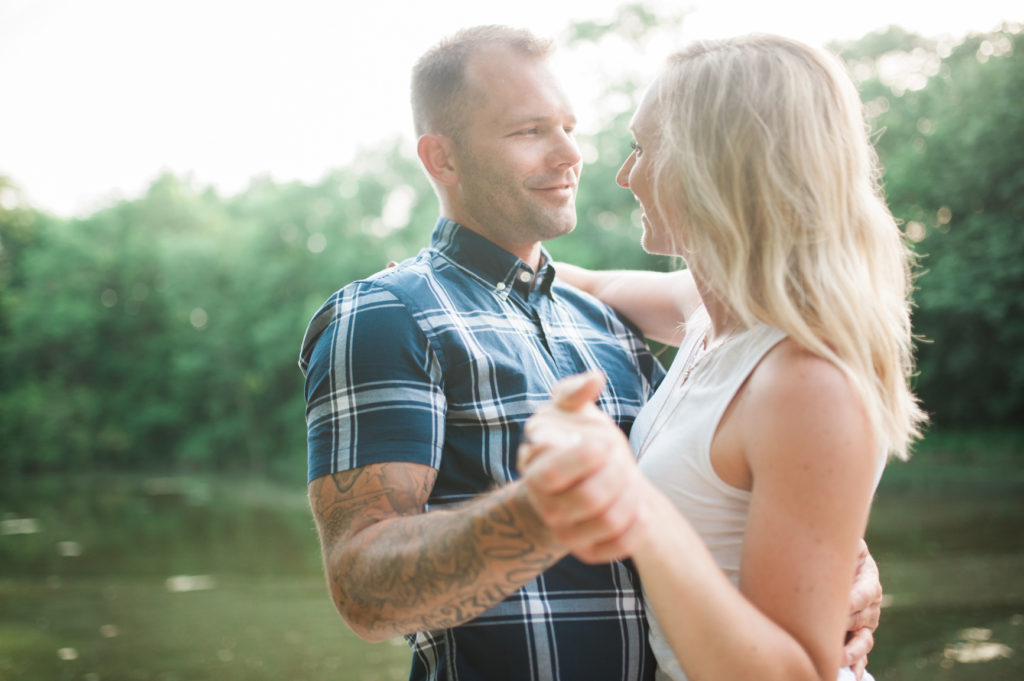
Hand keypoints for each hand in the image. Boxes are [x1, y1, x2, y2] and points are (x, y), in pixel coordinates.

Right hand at [518, 371, 649, 562]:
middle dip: (617, 472)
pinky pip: (620, 546)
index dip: (583, 458)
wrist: (578, 483)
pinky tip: (637, 504)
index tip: (604, 441)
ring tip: (629, 476)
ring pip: (608, 521)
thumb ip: (574, 391)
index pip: (551, 474)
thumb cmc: (573, 440)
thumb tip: (595, 379)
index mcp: (534, 470)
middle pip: (589, 498)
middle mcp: (546, 506)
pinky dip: (637, 524)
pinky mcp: (588, 552)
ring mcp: (566, 533)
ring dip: (630, 494)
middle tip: (620, 456)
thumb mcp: (569, 411)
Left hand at [843, 539, 882, 676]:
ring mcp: (865, 624)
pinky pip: (859, 654)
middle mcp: (870, 606)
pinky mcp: (856, 636)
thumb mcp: (847, 543)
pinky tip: (849, 674)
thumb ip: (852, 541)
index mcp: (869, 581)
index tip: (843, 605)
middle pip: (860, 619)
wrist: (836, 566)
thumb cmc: (838, 553)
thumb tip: (852, 537)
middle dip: (846, 626)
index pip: (864, 594)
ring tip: (840, 659)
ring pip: (863, 641)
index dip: (854, 601)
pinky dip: (855, 665)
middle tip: (829, 633)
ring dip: (853, 652)